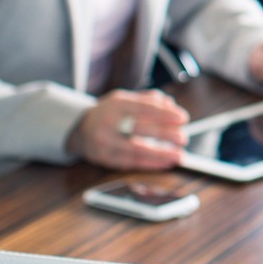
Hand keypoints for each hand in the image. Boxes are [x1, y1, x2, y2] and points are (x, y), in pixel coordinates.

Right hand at [67, 89, 187, 170]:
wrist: (79, 129)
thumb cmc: (111, 113)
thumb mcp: (125, 99)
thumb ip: (148, 100)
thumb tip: (170, 104)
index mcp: (116, 104)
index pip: (144, 108)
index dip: (165, 113)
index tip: (183, 118)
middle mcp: (108, 123)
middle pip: (140, 128)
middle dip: (165, 134)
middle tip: (183, 138)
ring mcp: (104, 142)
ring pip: (135, 150)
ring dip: (160, 154)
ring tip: (179, 155)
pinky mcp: (104, 159)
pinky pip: (130, 163)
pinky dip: (150, 164)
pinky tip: (165, 163)